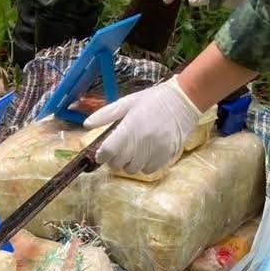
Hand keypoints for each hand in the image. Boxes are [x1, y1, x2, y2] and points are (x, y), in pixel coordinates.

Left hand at [83, 77, 204, 176]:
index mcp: (129, 128)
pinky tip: (146, 154)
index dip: (101, 155)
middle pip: (118, 164)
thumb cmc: (153, 100)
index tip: (101, 153)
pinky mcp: (166, 156)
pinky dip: (144, 165)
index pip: (108, 151)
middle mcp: (141, 142)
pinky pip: (148, 170)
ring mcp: (155, 151)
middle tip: (118, 151)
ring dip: (129, 163)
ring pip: (133, 169)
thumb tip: (86, 125)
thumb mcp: (127, 102)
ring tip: (133, 151)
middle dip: (114, 160)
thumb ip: (105, 115)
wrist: (183, 101)